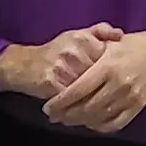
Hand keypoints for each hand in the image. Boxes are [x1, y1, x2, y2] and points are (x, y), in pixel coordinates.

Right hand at [0, 25, 120, 98]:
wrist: (24, 65)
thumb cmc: (56, 51)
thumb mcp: (77, 36)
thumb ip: (100, 32)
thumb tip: (121, 34)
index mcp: (83, 39)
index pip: (109, 58)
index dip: (116, 70)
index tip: (121, 79)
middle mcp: (73, 52)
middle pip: (101, 76)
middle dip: (107, 87)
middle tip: (115, 97)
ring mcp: (62, 68)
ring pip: (88, 90)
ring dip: (96, 100)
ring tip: (104, 108)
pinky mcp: (52, 84)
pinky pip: (73, 100)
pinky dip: (81, 107)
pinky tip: (87, 113)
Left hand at [42, 27, 145, 134]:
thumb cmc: (130, 46)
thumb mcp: (107, 44)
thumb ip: (86, 57)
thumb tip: (62, 73)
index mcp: (108, 66)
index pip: (77, 90)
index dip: (60, 103)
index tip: (47, 108)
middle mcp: (119, 84)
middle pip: (86, 108)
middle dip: (66, 116)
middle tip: (53, 117)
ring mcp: (130, 97)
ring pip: (99, 118)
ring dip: (80, 122)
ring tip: (67, 120)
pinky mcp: (138, 107)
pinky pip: (115, 124)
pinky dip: (99, 127)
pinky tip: (89, 123)